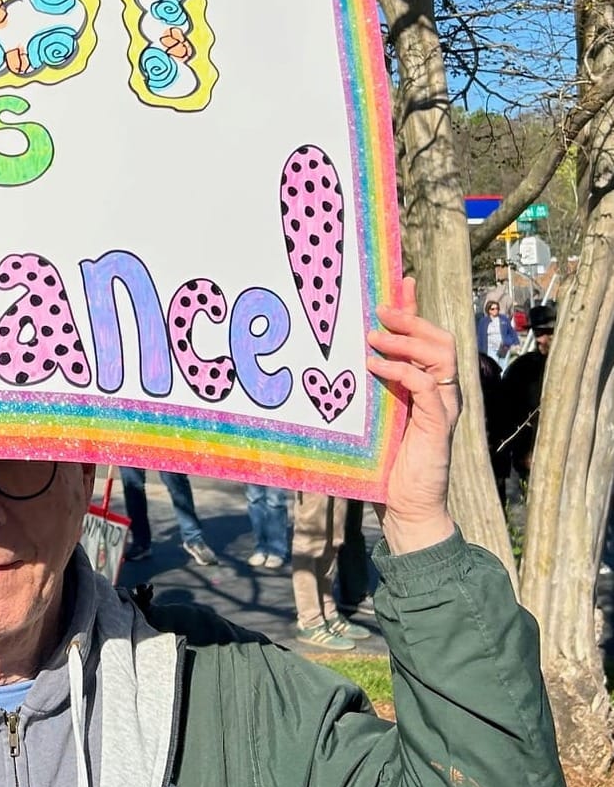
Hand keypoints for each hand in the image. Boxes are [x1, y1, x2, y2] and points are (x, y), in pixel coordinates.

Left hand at [366, 277, 458, 554]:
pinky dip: (402, 371)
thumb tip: (344, 358)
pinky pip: (428, 386)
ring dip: (405, 341)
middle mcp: (440, 390)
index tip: (400, 280)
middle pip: (440, 338)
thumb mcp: (375, 413)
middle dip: (410, 318)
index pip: (427, 336)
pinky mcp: (438, 425)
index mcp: (426, 384)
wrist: (406, 506)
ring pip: (439, 356)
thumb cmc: (386, 461)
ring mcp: (443, 406)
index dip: (415, 307)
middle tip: (380, 310)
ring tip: (373, 338)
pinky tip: (375, 366)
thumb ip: (370, 386)